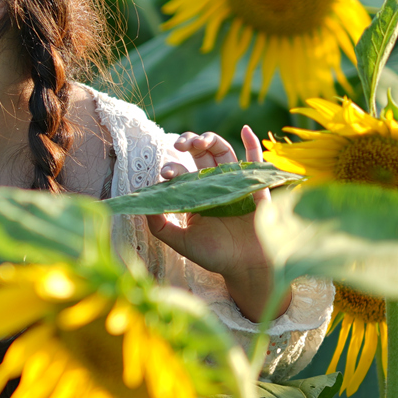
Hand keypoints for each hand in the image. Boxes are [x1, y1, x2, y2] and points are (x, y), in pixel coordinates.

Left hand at [144, 126, 276, 323]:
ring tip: (199, 140)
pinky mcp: (256, 187)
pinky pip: (256, 161)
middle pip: (201, 154)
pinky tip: (246, 129)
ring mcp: (235, 183)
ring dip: (212, 140)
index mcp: (195, 194)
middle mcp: (214, 184)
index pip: (181, 172)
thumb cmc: (214, 256)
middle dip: (190, 143)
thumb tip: (142, 205)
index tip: (167, 174)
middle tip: (181, 144)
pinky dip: (253, 143)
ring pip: (223, 152)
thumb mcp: (181, 242)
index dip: (173, 168)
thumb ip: (160, 226)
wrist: (246, 268)